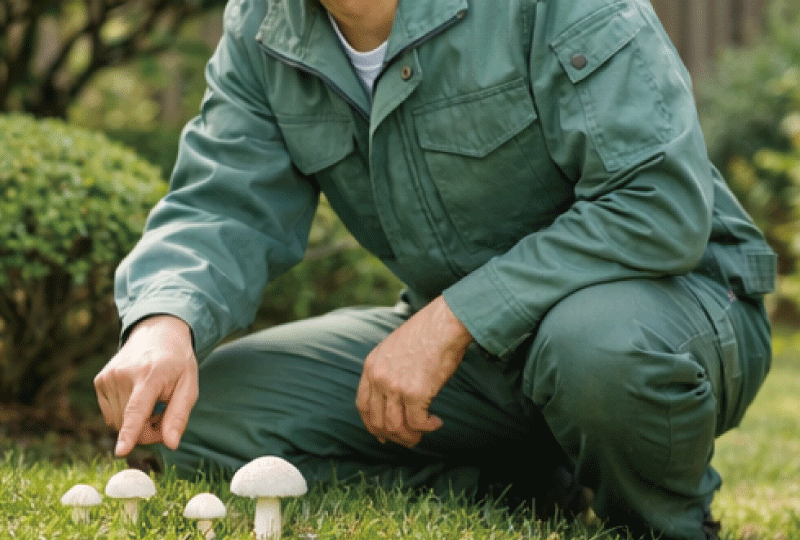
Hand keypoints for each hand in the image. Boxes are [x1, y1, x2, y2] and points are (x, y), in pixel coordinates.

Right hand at [94, 315, 197, 455]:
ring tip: (153, 404)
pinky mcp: (100, 381)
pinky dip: (125, 415)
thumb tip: (171, 444)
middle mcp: (124, 374)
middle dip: (148, 431)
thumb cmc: (177, 364)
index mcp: (149, 374)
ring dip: (137, 424)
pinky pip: (111, 415)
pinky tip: (138, 399)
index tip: (120, 451)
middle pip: (129, 424)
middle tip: (165, 416)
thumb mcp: (189, 386)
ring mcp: (108, 377)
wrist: (158, 334)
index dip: (130, 432)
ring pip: (118, 423)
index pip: (137, 409)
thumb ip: (179, 416)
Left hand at [356, 296, 472, 447]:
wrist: (444, 323)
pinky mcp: (415, 393)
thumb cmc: (427, 333)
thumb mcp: (394, 348)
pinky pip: (417, 423)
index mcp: (371, 366)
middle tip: (409, 439)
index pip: (363, 405)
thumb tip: (395, 396)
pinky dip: (427, 427)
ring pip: (396, 426)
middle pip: (377, 420)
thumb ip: (388, 370)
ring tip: (423, 433)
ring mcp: (395, 386)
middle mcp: (378, 378)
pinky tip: (436, 422)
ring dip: (410, 436)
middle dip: (393, 436)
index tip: (382, 434)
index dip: (372, 424)